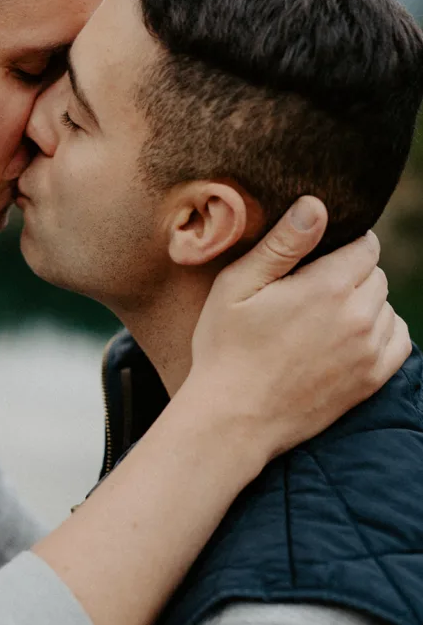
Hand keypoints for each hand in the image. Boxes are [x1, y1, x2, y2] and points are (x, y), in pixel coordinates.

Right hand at [188, 196, 410, 460]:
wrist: (234, 419)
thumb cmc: (226, 348)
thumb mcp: (238, 286)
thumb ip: (282, 243)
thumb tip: (317, 205)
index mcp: (328, 286)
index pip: (366, 245)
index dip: (344, 242)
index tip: (320, 253)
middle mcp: (358, 317)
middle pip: (377, 275)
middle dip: (353, 272)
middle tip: (314, 286)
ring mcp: (369, 351)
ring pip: (386, 307)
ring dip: (366, 303)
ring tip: (325, 314)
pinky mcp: (371, 380)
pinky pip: (398, 341)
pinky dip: (382, 332)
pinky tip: (351, 335)